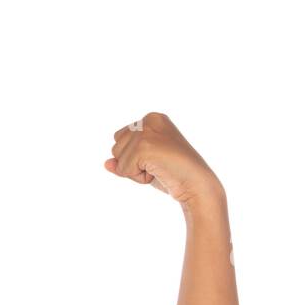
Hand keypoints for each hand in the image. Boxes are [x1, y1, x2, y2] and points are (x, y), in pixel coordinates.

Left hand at [104, 112, 222, 208]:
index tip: (158, 159)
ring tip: (159, 169)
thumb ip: (124, 161)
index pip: (120, 138)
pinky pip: (123, 169)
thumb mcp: (145, 165)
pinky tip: (157, 173)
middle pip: (116, 147)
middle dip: (132, 163)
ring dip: (135, 171)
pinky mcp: (144, 146)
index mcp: (152, 118)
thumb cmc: (174, 175)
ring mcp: (147, 132)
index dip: (134, 157)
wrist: (197, 185)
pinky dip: (138, 178)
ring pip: (117, 159)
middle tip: (158, 166)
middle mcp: (149, 120)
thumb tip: (106, 163)